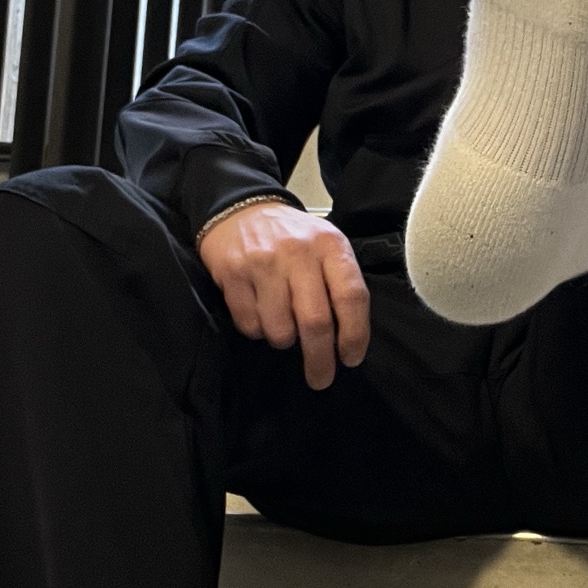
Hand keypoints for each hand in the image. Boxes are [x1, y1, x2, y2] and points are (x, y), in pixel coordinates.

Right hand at [199, 200, 369, 389]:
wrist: (241, 208)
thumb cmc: (293, 238)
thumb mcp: (327, 246)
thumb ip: (340, 284)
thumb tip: (348, 339)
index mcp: (330, 246)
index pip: (351, 297)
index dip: (355, 335)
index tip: (351, 358)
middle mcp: (298, 253)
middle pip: (315, 322)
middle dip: (320, 360)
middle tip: (321, 378)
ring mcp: (262, 263)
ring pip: (280, 330)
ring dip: (284, 341)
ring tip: (284, 328)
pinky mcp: (232, 274)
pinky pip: (250, 324)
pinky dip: (258, 330)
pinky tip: (261, 313)